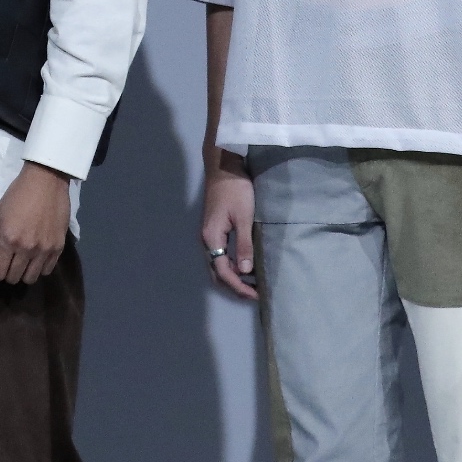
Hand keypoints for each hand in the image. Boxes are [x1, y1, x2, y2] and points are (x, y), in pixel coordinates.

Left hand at [0, 162, 69, 284]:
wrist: (46, 181)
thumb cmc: (17, 195)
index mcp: (9, 240)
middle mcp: (27, 249)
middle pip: (14, 278)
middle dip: (6, 274)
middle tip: (7, 264)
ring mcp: (45, 249)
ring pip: (31, 278)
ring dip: (23, 274)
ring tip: (21, 263)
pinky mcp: (59, 247)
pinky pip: (47, 270)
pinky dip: (39, 268)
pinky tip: (35, 259)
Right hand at [201, 149, 256, 300]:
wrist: (224, 166)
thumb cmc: (236, 190)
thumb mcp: (244, 217)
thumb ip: (244, 245)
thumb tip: (245, 271)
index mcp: (211, 238)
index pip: (223, 271)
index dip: (238, 286)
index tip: (255, 295)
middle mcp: (206, 239)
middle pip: (216, 272)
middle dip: (234, 286)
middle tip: (254, 293)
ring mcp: (208, 234)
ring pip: (217, 264)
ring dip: (232, 277)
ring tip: (251, 283)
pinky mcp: (213, 229)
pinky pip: (220, 255)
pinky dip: (230, 265)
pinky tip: (244, 265)